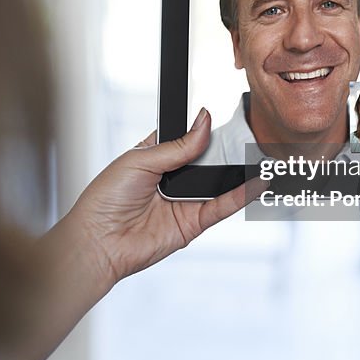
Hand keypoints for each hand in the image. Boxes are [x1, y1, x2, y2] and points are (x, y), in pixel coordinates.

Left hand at [65, 108, 259, 287]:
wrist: (97, 242)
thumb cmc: (105, 200)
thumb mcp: (140, 160)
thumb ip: (177, 146)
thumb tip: (204, 123)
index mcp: (155, 157)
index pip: (187, 137)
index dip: (204, 128)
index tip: (223, 118)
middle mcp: (172, 178)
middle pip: (207, 159)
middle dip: (227, 149)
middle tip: (250, 135)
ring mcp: (184, 202)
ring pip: (219, 183)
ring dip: (240, 171)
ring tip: (261, 156)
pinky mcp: (192, 224)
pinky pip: (221, 207)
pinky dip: (241, 195)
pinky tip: (257, 182)